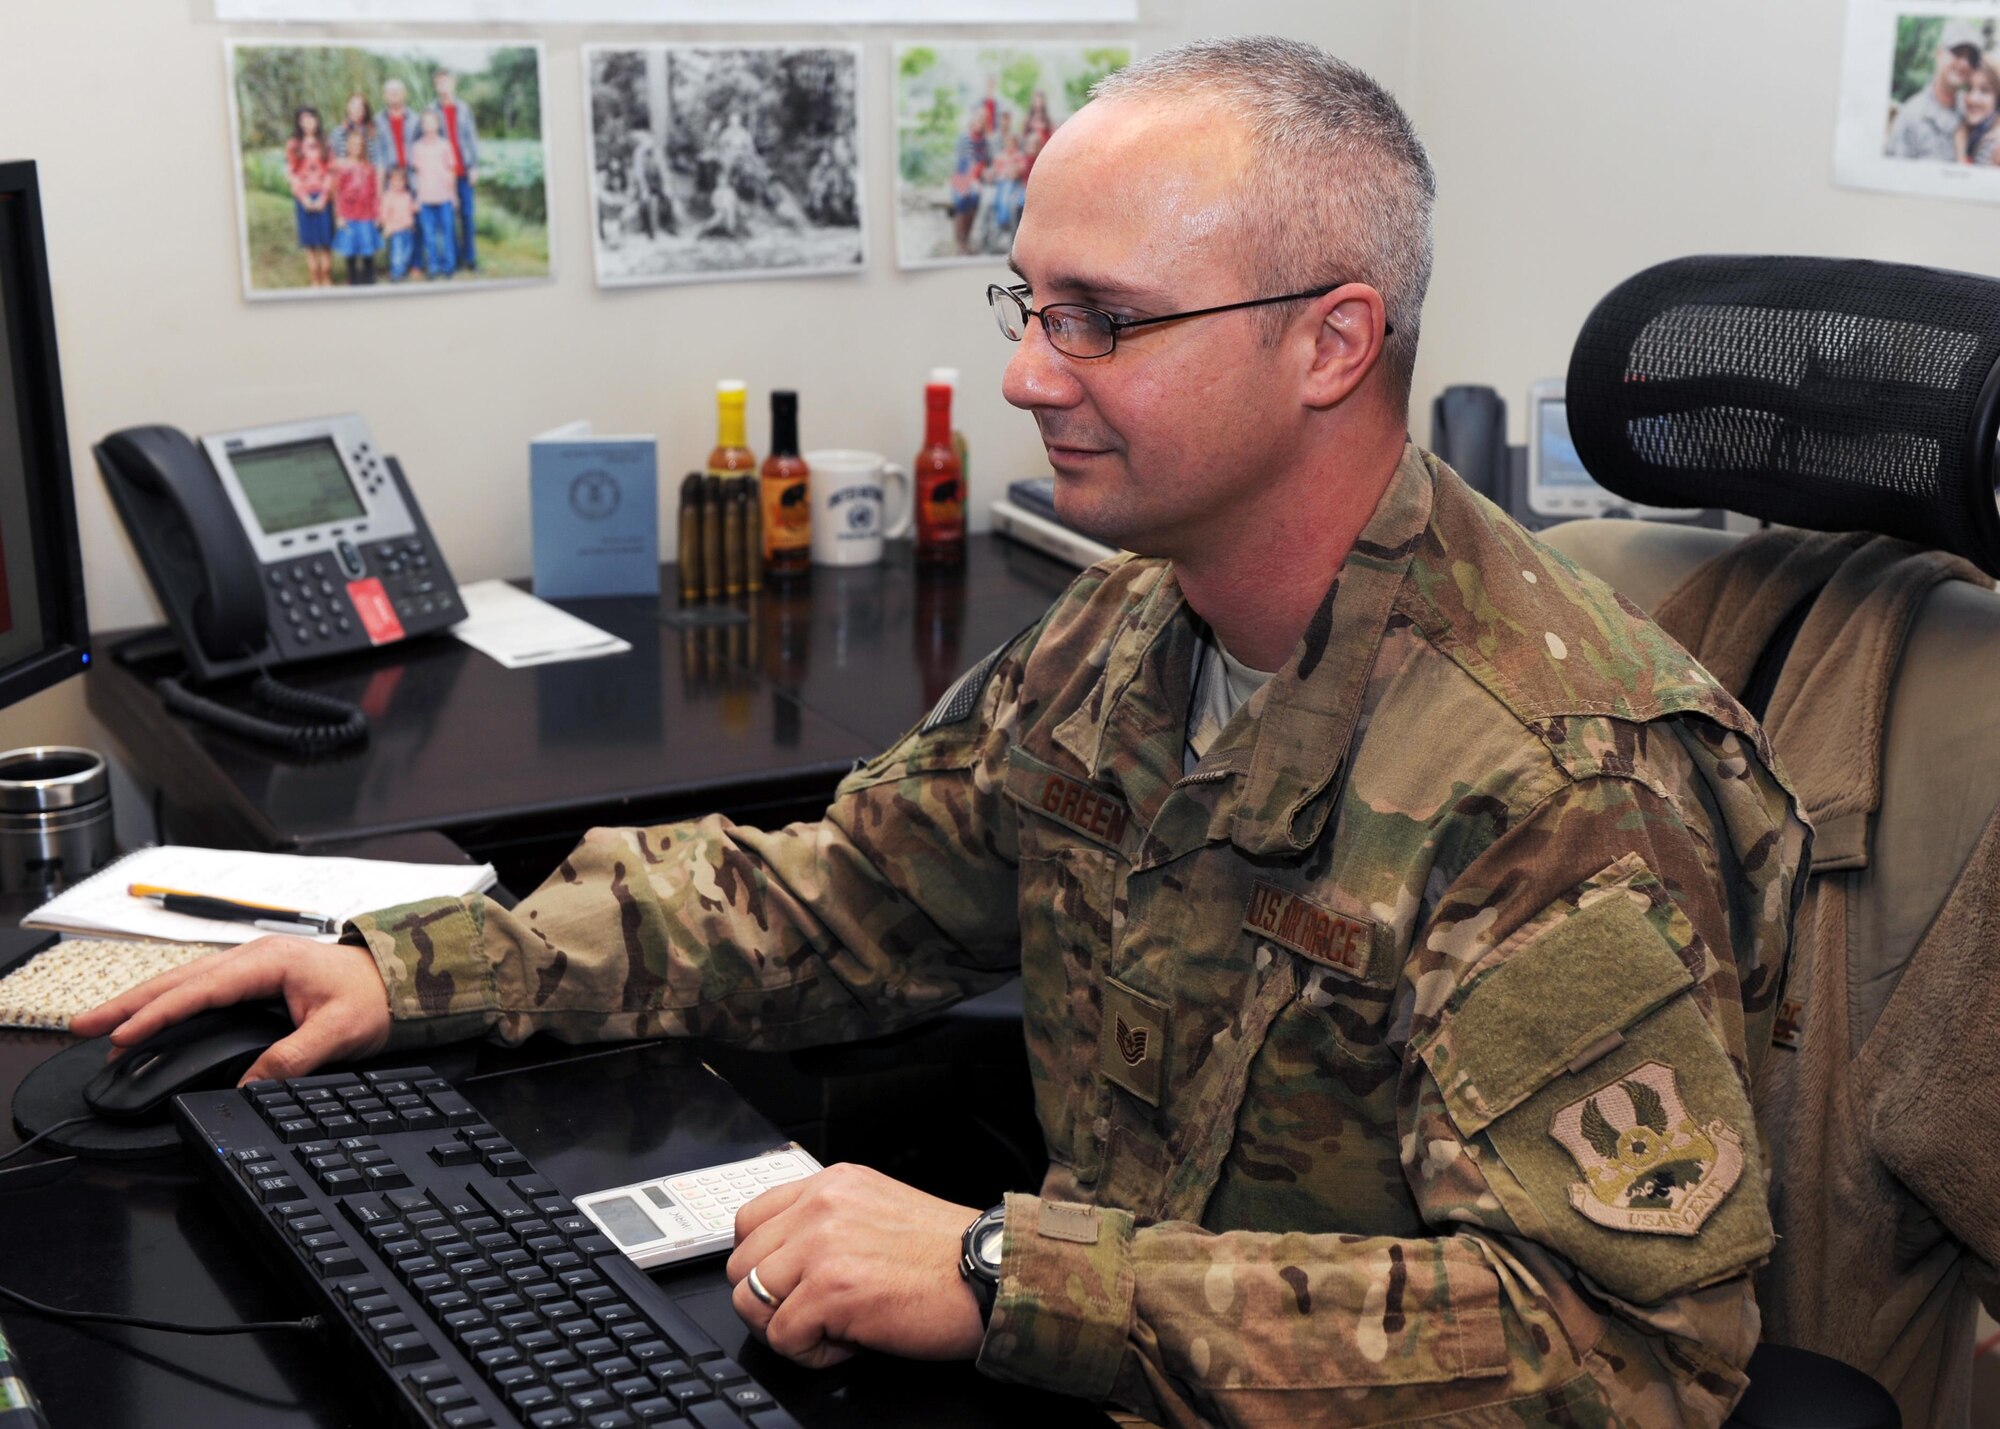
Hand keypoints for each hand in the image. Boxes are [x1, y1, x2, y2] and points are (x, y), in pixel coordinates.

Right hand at [69, 936, 391, 1083]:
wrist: (399, 979)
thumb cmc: (374, 997)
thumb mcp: (340, 1031)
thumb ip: (294, 1057)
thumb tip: (250, 1085)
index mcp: (269, 962)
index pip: (200, 990)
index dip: (158, 1013)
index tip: (123, 1035)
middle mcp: (252, 958)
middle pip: (178, 981)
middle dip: (128, 1004)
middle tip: (82, 1026)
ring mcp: (250, 967)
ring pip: (183, 983)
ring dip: (141, 1003)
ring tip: (100, 1026)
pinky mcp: (252, 980)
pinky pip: (199, 990)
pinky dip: (166, 1004)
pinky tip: (148, 1020)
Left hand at [724, 1163, 985, 1368]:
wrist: (990, 1275)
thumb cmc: (946, 1255)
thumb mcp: (878, 1209)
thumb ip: (828, 1221)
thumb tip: (784, 1258)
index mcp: (832, 1183)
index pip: (749, 1221)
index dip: (763, 1263)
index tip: (789, 1285)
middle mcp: (821, 1205)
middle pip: (743, 1265)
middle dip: (772, 1301)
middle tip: (816, 1314)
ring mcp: (822, 1246)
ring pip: (750, 1301)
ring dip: (787, 1327)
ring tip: (833, 1328)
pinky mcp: (830, 1290)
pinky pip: (782, 1338)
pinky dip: (811, 1353)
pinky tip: (852, 1341)